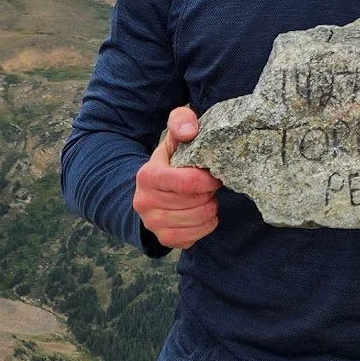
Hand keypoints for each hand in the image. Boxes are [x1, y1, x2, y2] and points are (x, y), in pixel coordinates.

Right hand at [132, 105, 220, 249]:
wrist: (152, 190)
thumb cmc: (171, 161)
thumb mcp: (174, 137)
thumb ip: (181, 122)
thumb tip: (190, 132)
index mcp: (147, 175)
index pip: (186, 182)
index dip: (208, 180)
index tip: (215, 175)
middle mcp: (144, 202)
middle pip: (194, 202)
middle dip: (209, 193)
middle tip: (211, 186)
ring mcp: (152, 223)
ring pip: (196, 220)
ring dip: (210, 209)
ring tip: (207, 198)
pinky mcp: (163, 238)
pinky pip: (193, 238)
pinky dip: (206, 226)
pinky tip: (203, 213)